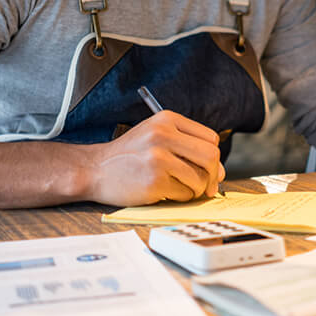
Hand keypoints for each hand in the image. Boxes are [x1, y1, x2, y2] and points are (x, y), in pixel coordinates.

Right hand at [84, 111, 225, 206]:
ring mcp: (158, 158)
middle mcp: (163, 135)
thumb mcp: (156, 135)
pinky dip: (181, 197)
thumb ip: (187, 147)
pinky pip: (184, 193)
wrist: (95, 169)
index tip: (209, 169)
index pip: (210, 138)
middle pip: (210, 156)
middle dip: (213, 175)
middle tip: (207, 187)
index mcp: (167, 119)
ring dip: (196, 189)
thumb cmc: (130, 154)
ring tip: (180, 188)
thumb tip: (220, 172)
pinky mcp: (154, 181)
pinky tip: (166, 191)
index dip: (214, 157)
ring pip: (200, 178)